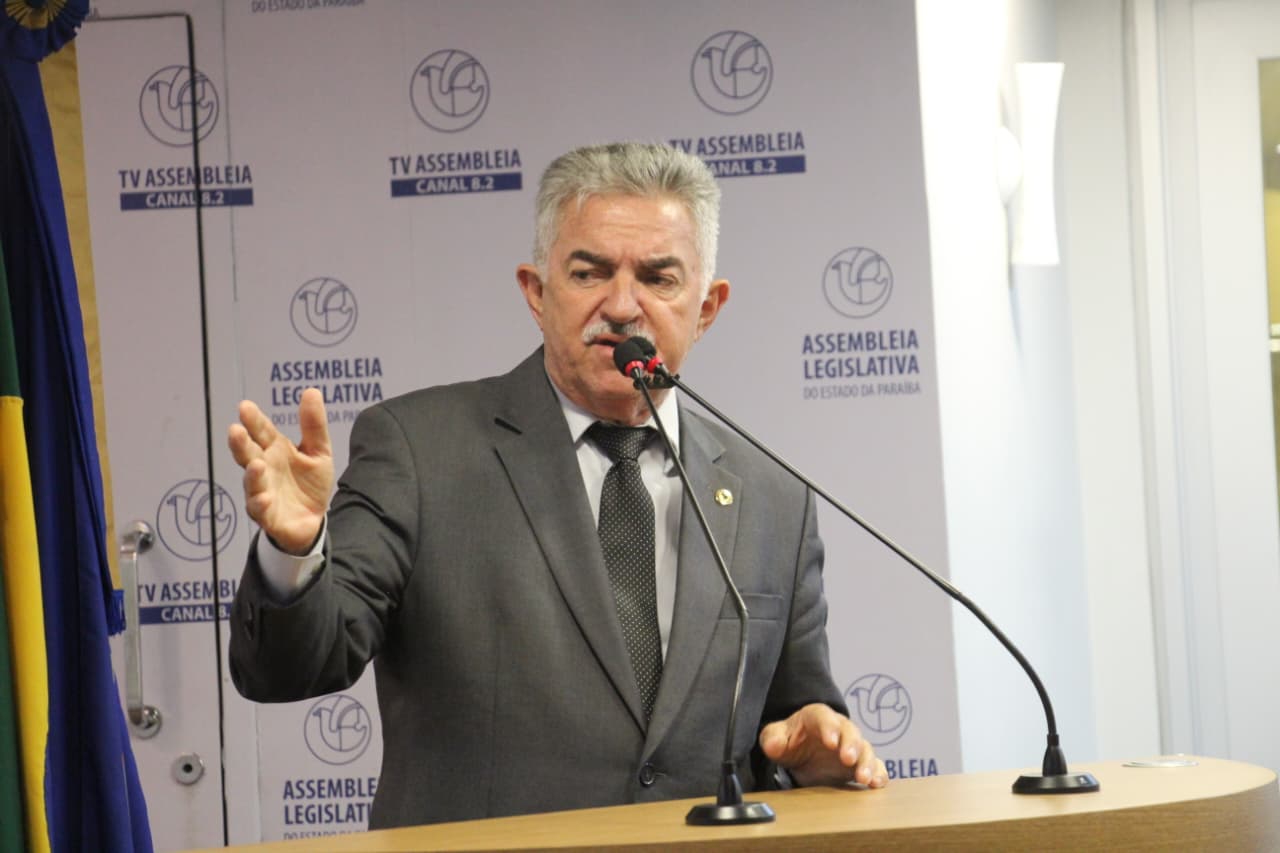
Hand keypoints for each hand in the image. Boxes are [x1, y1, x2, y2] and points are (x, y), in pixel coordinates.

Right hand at [227, 388, 332, 553]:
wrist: (313, 519)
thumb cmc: (309, 483)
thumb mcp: (319, 451)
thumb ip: (314, 425)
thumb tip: (311, 390)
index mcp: (274, 450)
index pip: (261, 432)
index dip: (253, 420)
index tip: (245, 407)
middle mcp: (263, 469)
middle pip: (248, 454)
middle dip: (240, 444)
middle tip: (235, 430)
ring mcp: (262, 492)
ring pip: (252, 483)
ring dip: (253, 474)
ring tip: (256, 464)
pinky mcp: (267, 516)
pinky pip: (260, 510)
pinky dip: (261, 504)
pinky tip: (265, 497)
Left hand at [759, 703, 887, 788]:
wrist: (802, 753)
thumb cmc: (790, 741)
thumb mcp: (775, 738)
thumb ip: (773, 739)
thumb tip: (774, 745)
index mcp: (816, 717)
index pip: (824, 717)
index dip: (828, 727)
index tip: (830, 742)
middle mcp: (839, 728)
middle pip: (850, 731)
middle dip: (851, 745)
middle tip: (848, 759)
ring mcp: (852, 746)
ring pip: (865, 749)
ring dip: (866, 762)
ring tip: (864, 778)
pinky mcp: (860, 763)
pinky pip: (875, 765)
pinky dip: (879, 773)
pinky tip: (877, 784)